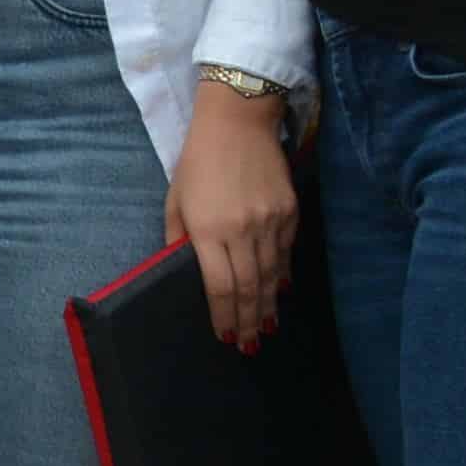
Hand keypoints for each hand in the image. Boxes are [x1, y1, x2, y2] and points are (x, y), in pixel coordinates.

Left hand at [166, 90, 299, 352]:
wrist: (239, 120)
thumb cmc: (199, 160)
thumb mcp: (176, 199)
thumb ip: (178, 237)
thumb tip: (184, 271)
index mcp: (208, 229)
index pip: (220, 286)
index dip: (224, 315)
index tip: (225, 336)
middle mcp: (242, 229)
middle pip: (249, 288)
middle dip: (248, 320)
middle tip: (249, 344)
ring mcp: (270, 221)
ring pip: (271, 276)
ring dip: (268, 306)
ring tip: (265, 328)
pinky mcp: (290, 212)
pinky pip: (286, 254)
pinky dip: (282, 277)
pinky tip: (279, 293)